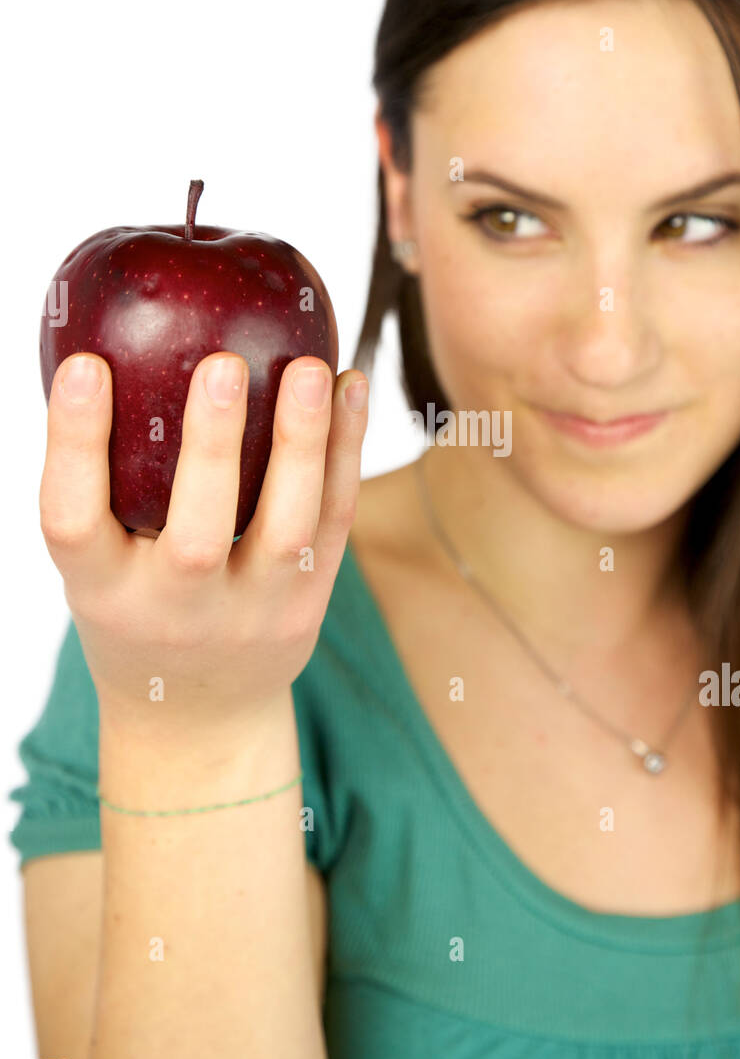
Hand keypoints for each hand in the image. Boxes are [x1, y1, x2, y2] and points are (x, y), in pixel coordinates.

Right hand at [38, 350, 368, 732]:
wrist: (199, 712)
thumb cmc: (136, 607)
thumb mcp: (99, 563)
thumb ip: (102, 482)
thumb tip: (108, 347)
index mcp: (100, 591)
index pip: (70, 520)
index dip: (73, 443)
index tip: (85, 367)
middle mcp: (175, 611)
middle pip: (196, 537)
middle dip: (212, 449)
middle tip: (223, 365)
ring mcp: (253, 613)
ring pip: (287, 530)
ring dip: (303, 444)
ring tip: (308, 367)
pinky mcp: (308, 602)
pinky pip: (334, 522)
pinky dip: (345, 452)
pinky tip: (350, 386)